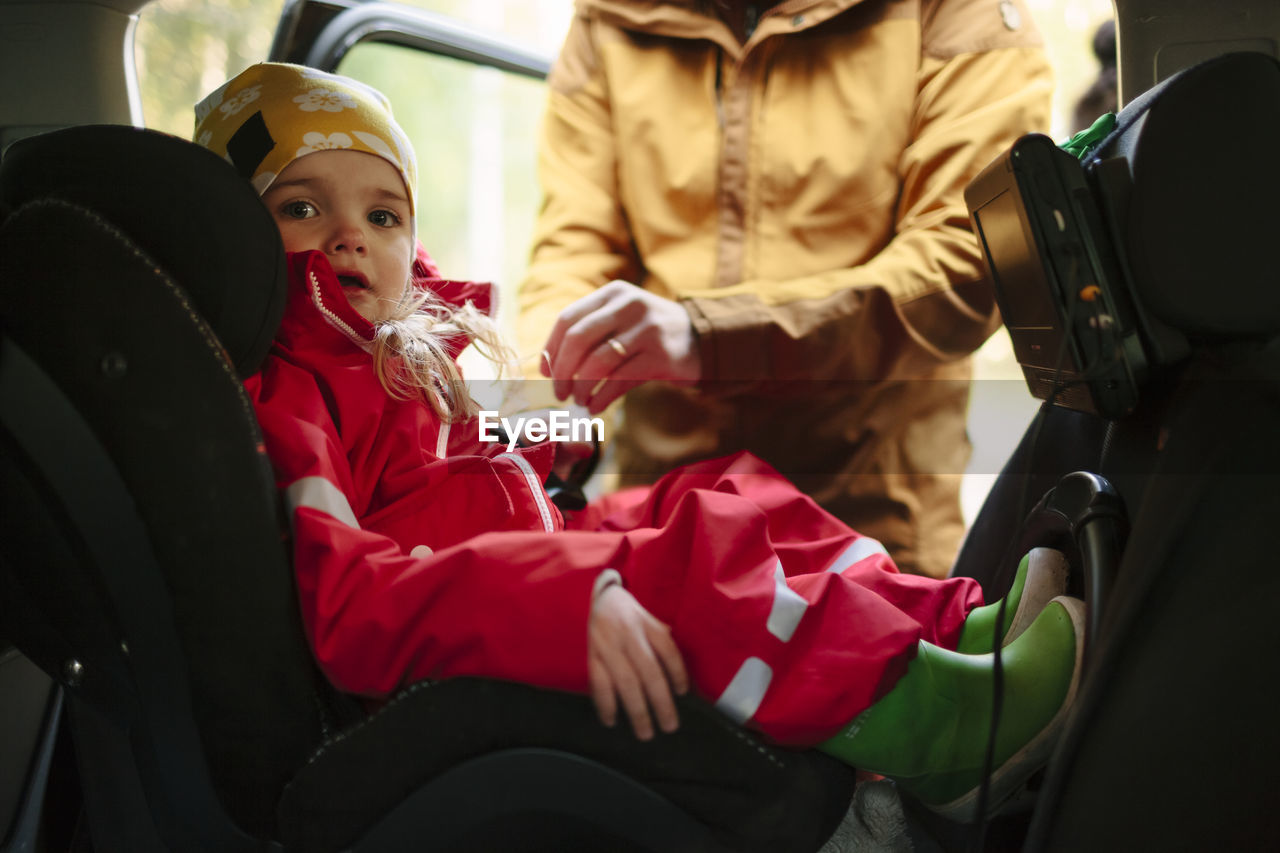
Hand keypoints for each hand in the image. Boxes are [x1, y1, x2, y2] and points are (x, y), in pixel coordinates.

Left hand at [541, 280, 701, 413]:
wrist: (701, 340)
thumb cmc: (649, 334)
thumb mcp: (622, 318)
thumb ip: (590, 331)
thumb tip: (546, 363)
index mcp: (613, 292)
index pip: (568, 319)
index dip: (551, 349)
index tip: (546, 372)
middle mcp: (629, 305)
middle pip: (578, 340)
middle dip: (562, 372)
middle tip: (559, 393)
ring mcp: (647, 329)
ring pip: (597, 363)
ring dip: (581, 388)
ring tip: (579, 400)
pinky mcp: (660, 356)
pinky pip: (619, 380)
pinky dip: (601, 397)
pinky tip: (595, 406)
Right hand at [588, 584, 688, 739]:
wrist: (600, 597)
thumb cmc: (632, 614)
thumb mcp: (652, 619)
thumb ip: (664, 642)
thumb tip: (682, 679)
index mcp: (648, 623)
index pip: (668, 650)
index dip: (678, 672)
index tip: (684, 693)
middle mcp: (629, 634)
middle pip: (649, 671)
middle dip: (661, 702)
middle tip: (670, 726)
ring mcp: (609, 646)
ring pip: (625, 681)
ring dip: (636, 710)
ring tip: (645, 733)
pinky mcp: (591, 655)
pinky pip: (598, 683)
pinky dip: (605, 704)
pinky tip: (611, 721)